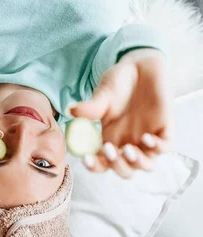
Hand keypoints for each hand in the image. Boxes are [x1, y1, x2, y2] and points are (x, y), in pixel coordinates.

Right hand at [70, 48, 170, 177]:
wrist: (141, 67)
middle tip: (109, 149)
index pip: (102, 163)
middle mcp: (128, 143)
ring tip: (128, 149)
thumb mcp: (102, 94)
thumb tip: (71, 110)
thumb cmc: (118, 82)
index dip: (94, 166)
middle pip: (125, 170)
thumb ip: (90, 107)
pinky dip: (157, 147)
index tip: (86, 159)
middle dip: (117, 165)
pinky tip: (147, 136)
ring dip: (137, 163)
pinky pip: (165, 147)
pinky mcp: (164, 129)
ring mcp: (147, 138)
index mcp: (109, 139)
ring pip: (146, 165)